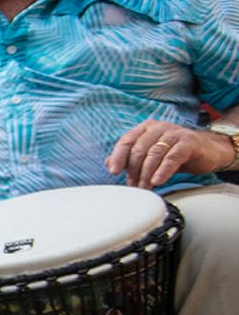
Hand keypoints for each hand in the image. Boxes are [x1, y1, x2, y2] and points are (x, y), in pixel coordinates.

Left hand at [106, 120, 229, 188]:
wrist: (207, 150)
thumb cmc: (175, 152)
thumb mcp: (150, 155)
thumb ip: (130, 158)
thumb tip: (108, 163)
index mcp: (145, 128)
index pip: (126, 140)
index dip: (118, 156)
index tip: (113, 171)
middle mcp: (159, 127)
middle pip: (139, 149)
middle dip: (134, 170)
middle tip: (133, 186)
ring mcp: (174, 133)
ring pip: (154, 154)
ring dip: (146, 174)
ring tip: (144, 187)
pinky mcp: (189, 142)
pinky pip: (172, 157)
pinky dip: (163, 170)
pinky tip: (157, 181)